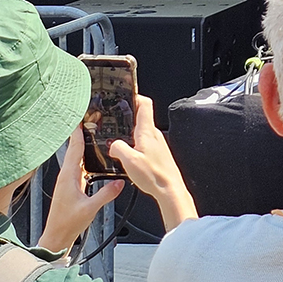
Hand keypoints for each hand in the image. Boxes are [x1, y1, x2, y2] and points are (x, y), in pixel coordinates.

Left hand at [37, 127, 124, 252]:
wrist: (57, 237)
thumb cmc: (68, 224)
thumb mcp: (89, 208)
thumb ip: (105, 194)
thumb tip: (120, 182)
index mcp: (68, 177)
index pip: (74, 149)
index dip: (78, 133)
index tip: (82, 117)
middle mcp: (67, 176)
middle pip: (75, 149)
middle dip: (82, 134)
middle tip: (91, 119)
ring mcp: (68, 181)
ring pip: (77, 157)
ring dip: (84, 145)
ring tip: (94, 133)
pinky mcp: (71, 186)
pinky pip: (79, 166)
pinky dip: (86, 157)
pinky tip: (94, 157)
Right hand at [107, 94, 197, 229]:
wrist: (169, 188)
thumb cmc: (154, 175)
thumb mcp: (129, 161)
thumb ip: (118, 148)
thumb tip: (113, 144)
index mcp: (148, 132)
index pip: (144, 105)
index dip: (135, 96)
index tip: (125, 93)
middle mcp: (154, 134)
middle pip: (142, 116)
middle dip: (128, 114)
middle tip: (115, 115)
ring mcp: (157, 143)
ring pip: (142, 130)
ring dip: (130, 130)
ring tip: (117, 134)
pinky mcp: (157, 152)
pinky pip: (144, 142)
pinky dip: (134, 142)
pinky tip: (127, 152)